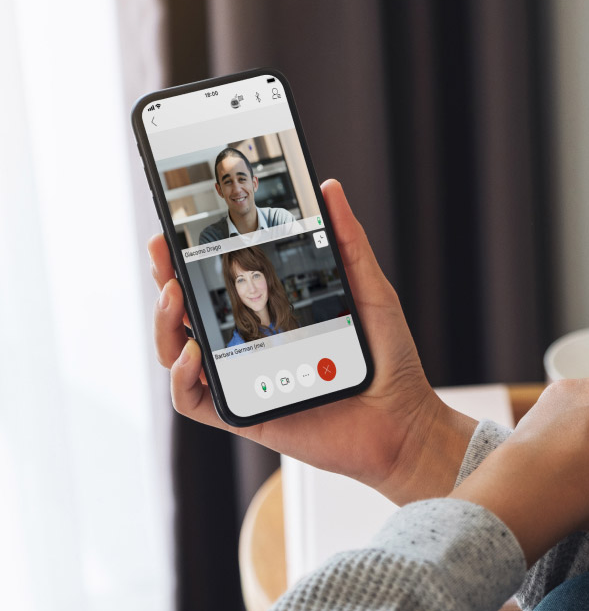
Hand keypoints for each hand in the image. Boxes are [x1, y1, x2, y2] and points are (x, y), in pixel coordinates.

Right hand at [151, 180, 474, 504]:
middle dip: (165, 279)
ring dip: (164, 323)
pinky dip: (181, 377)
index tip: (175, 226)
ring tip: (174, 295)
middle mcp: (252, 346)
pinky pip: (193, 401)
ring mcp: (245, 381)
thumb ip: (348, 243)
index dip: (189, 257)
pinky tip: (194, 352)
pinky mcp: (246, 415)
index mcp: (273, 316)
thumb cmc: (389, 361)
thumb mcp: (370, 292)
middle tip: (161, 250)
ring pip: (178, 353)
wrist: (404, 421)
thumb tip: (331, 189)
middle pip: (188, 313)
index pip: (219, 282)